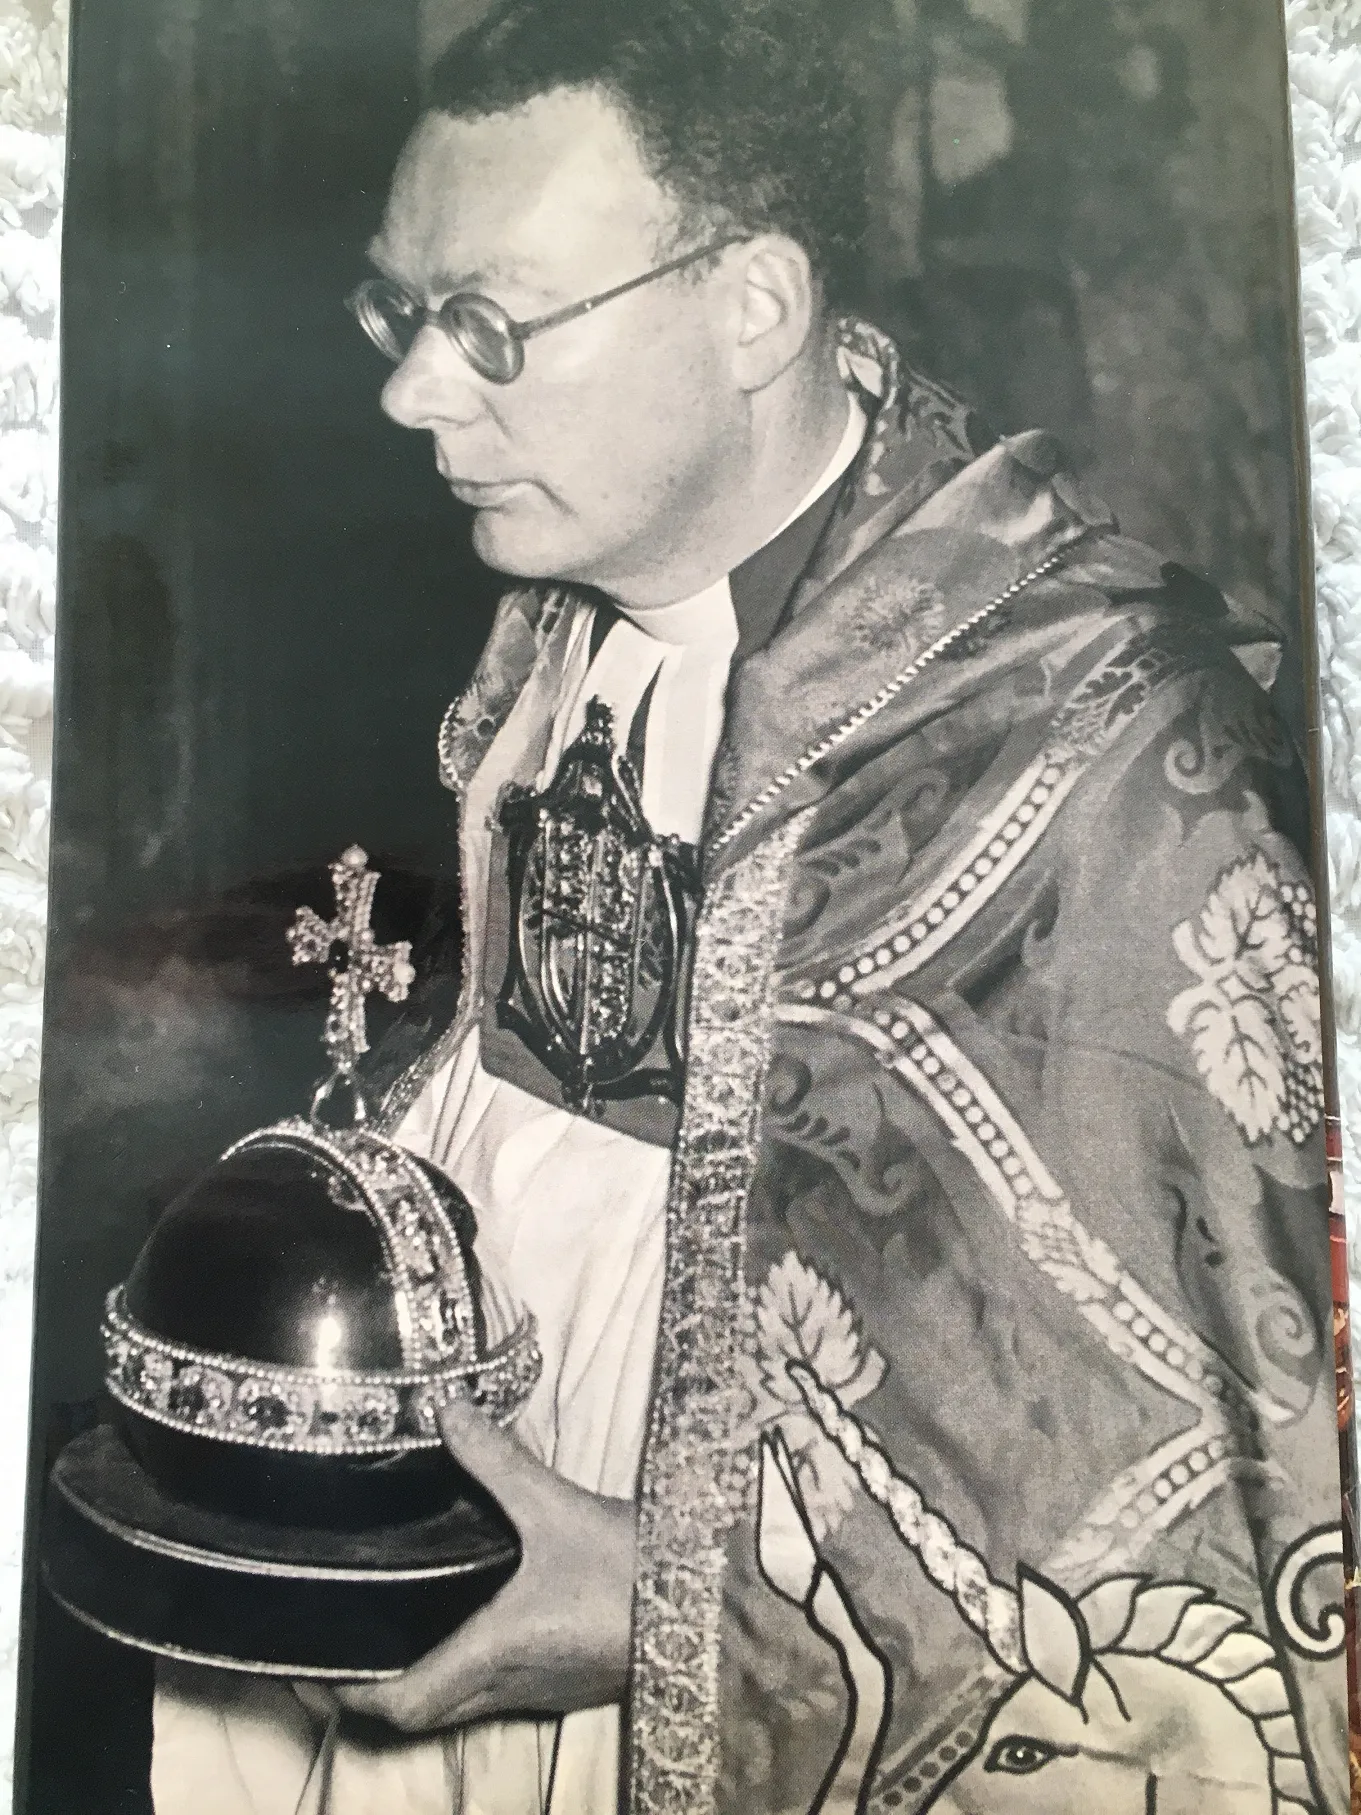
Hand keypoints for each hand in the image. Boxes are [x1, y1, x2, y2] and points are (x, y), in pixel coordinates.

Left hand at [325, 1398, 637, 1734]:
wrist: (708, 1602)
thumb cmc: (629, 1566)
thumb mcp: (556, 1506)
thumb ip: (495, 1460)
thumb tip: (442, 1409)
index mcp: (492, 1653)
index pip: (398, 1703)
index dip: (345, 1693)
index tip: (310, 1663)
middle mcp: (506, 1683)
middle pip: (418, 1712)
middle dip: (369, 1687)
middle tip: (336, 1639)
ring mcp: (536, 1688)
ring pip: (453, 1703)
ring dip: (414, 1676)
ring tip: (383, 1624)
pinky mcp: (560, 1678)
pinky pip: (488, 1688)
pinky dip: (455, 1666)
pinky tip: (456, 1617)